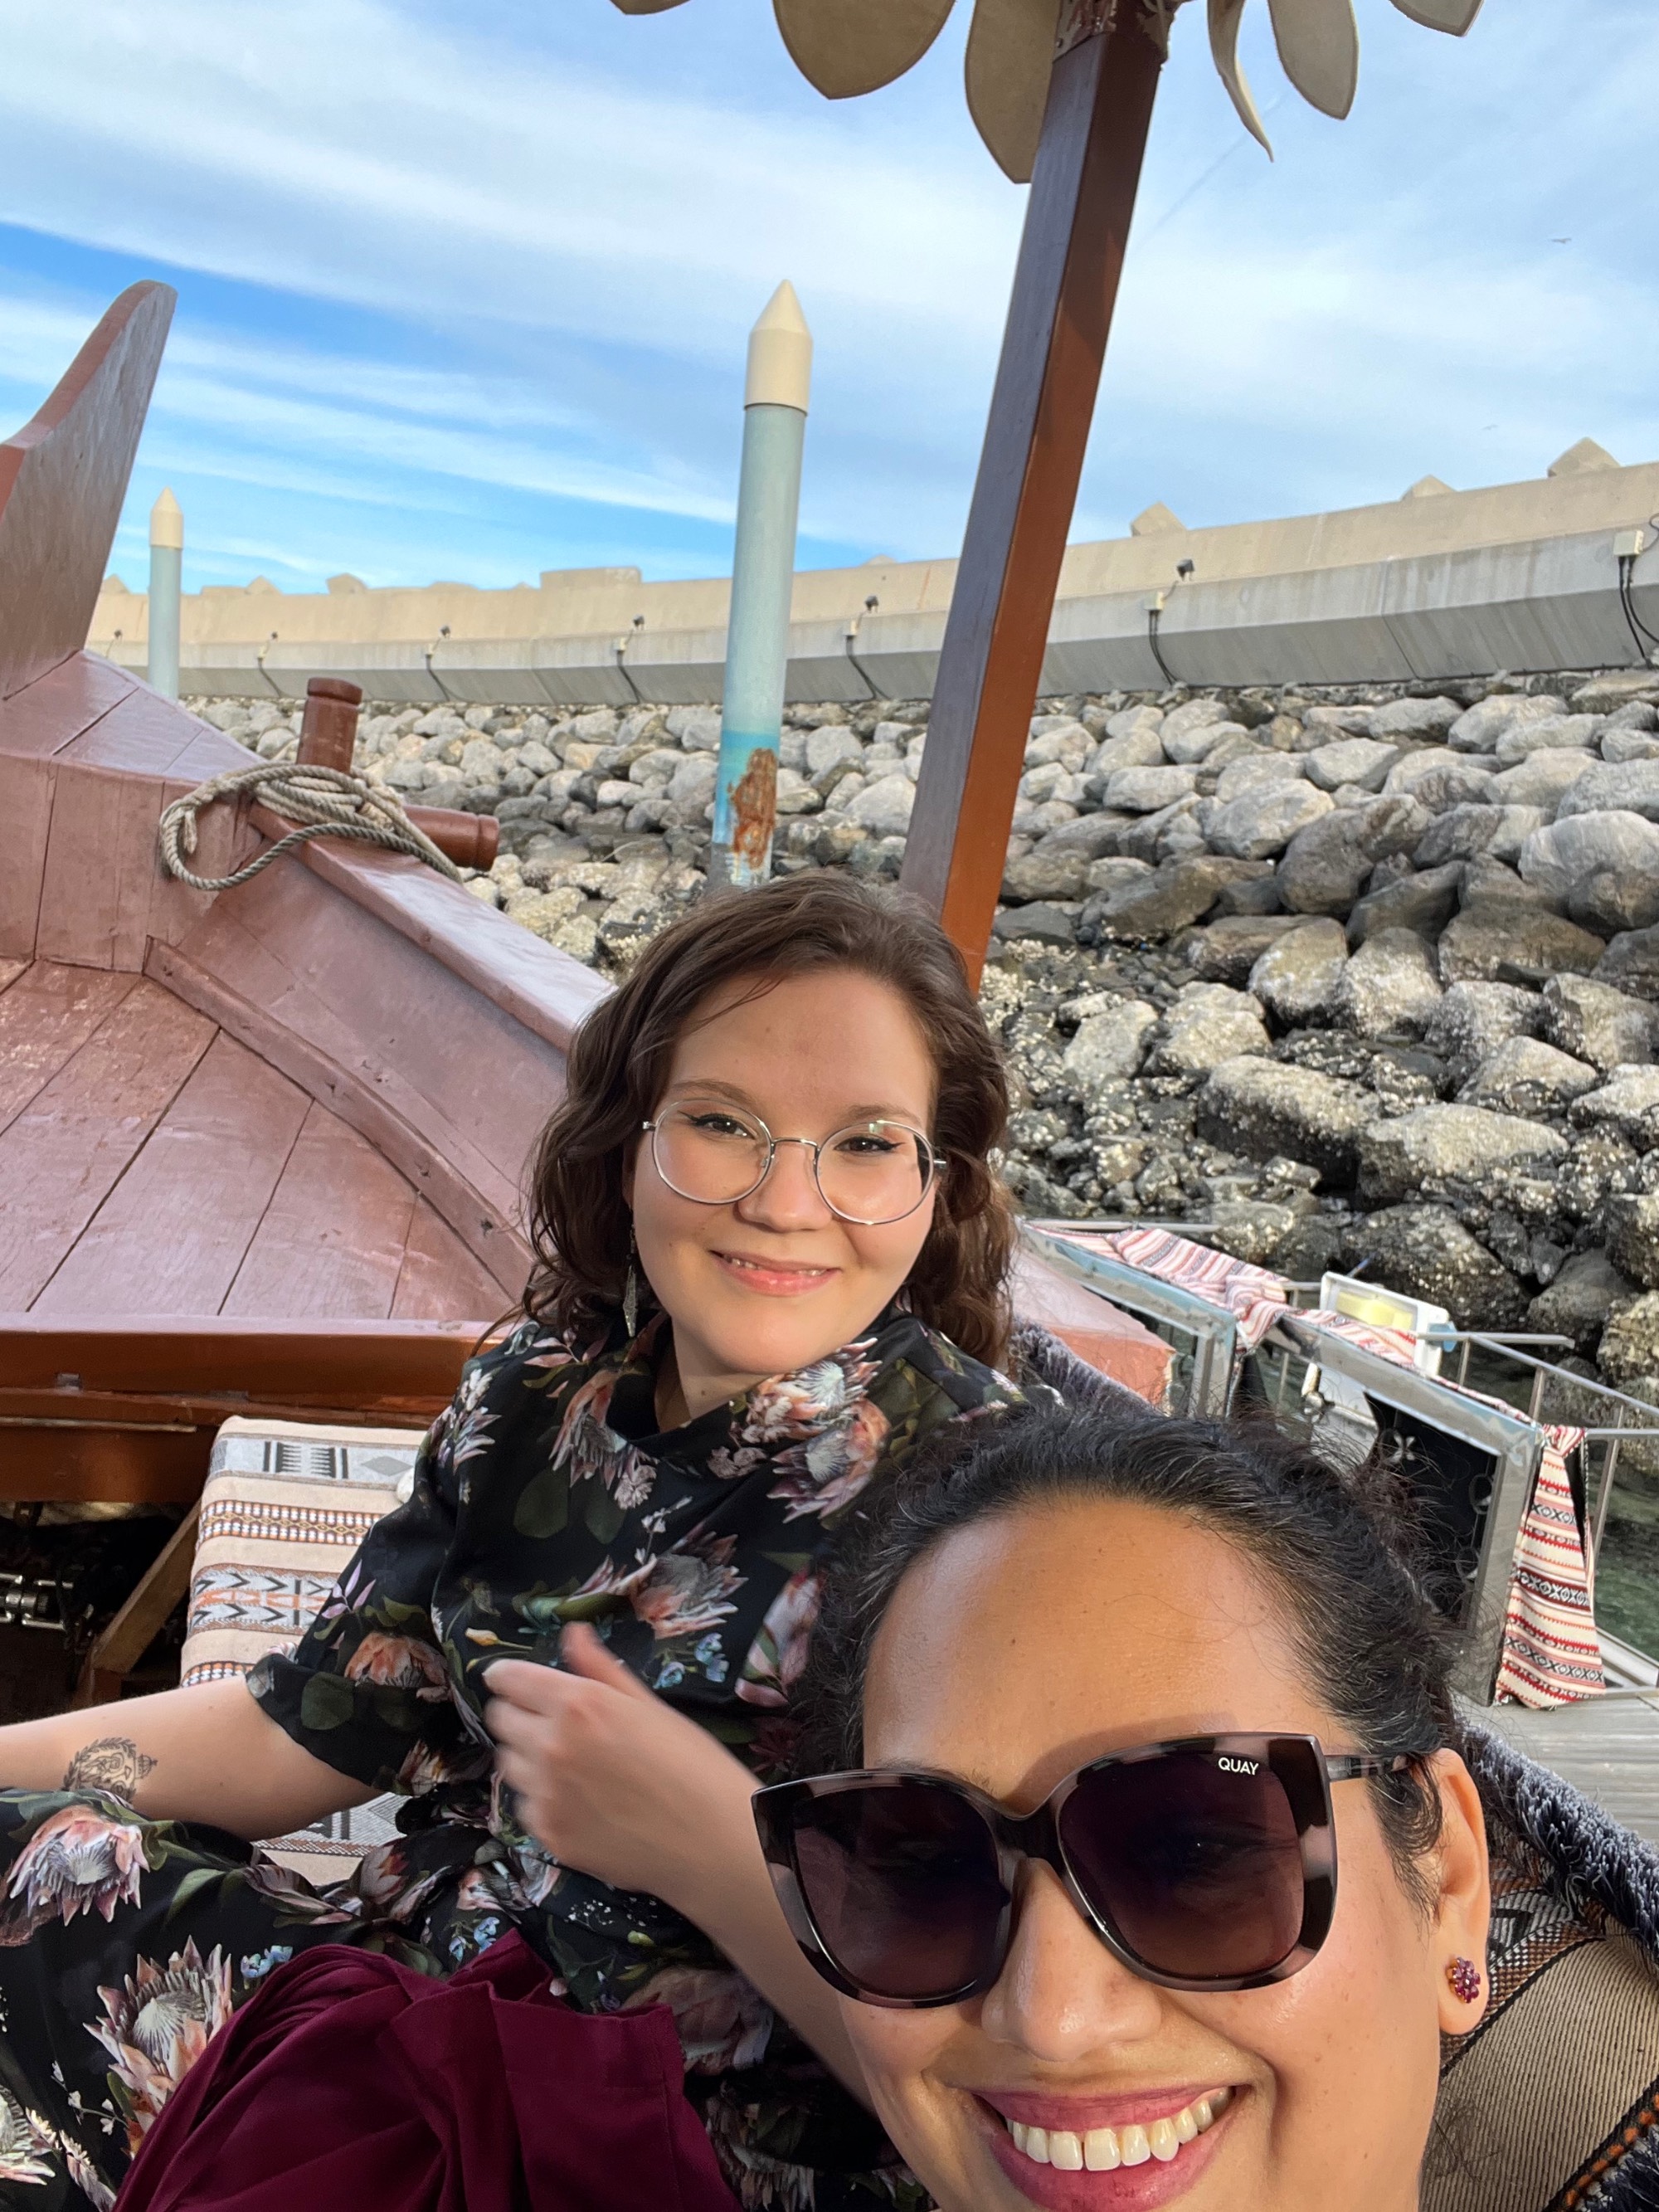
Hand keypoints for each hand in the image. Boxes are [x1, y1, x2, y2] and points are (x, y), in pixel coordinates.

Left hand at [484, 1626, 760, 1923]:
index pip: (510, 1680)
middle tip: (549, 1722)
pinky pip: (525, 1805)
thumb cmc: (692, 1763)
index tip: (511, 1680)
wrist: (711, 1840)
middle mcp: (551, 1747)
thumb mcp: (650, 1705)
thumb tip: (573, 1632)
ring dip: (527, 1756)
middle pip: (500, 1719)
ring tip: (569, 1763)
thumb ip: (600, 1668)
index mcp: (578, 1705)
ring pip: (508, 1762)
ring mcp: (546, 1795)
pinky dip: (542, 1798)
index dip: (508, 1677)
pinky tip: (579, 1800)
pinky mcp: (548, 1835)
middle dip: (518, 1714)